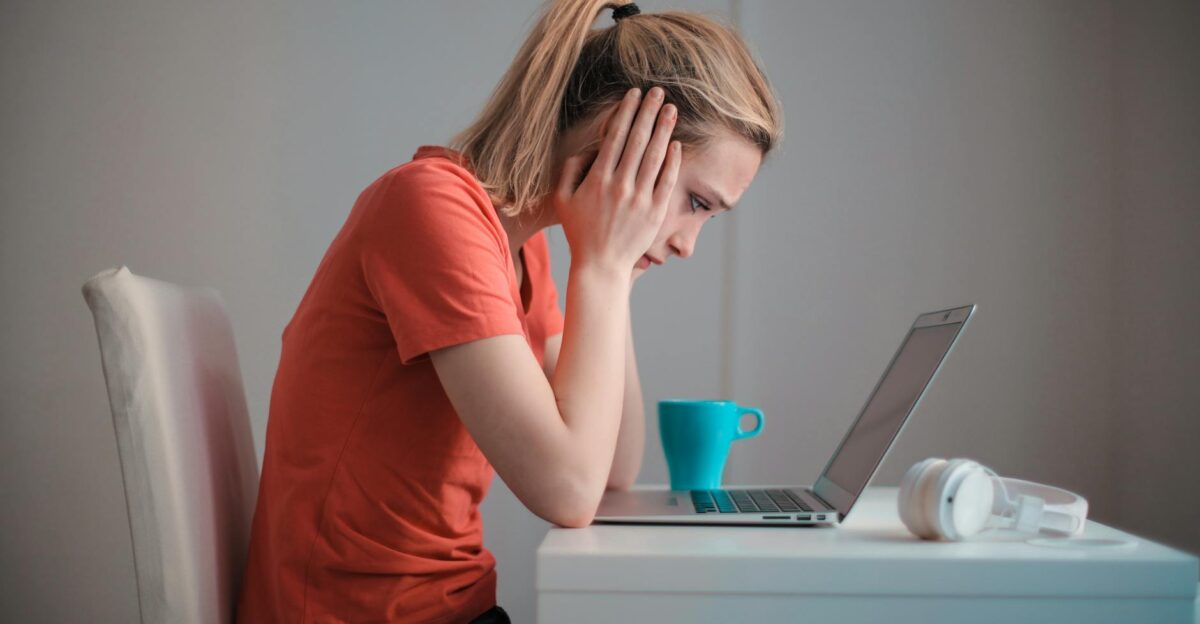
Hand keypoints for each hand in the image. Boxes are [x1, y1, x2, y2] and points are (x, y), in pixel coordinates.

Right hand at [553, 86, 680, 274]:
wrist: (600, 265)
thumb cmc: (579, 231)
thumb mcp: (563, 199)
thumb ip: (570, 170)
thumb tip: (587, 148)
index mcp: (597, 179)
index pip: (615, 137)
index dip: (626, 112)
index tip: (634, 94)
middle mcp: (620, 186)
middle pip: (637, 140)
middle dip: (649, 112)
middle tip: (658, 92)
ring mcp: (639, 199)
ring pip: (654, 156)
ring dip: (664, 129)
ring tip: (671, 109)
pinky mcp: (655, 212)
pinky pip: (667, 181)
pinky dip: (672, 161)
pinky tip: (676, 144)